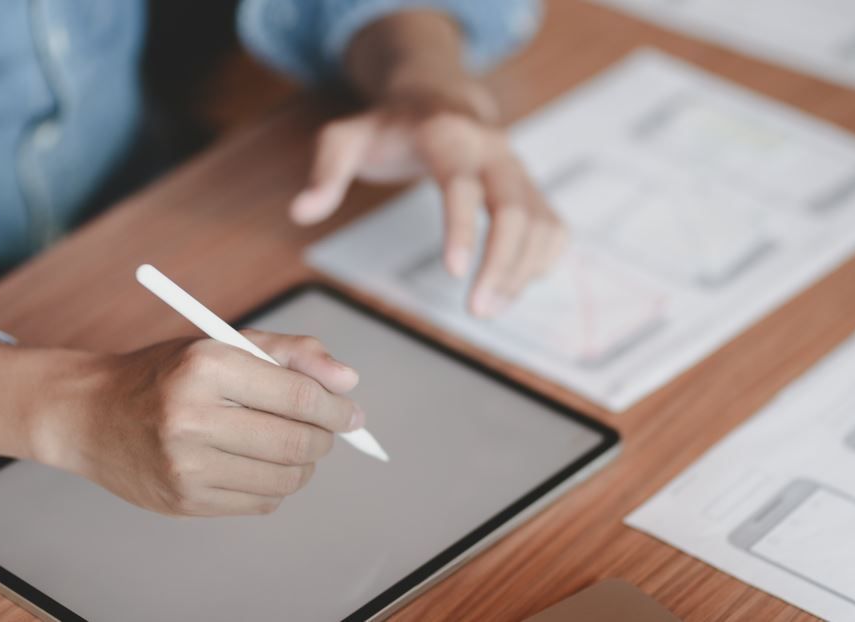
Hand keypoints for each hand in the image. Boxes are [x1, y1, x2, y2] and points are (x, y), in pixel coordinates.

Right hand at [44, 332, 362, 516]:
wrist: (88, 414)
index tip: (351, 413)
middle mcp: (192, 417)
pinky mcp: (183, 501)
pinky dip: (274, 487)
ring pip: (284, 479)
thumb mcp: (222, 344)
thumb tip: (347, 381)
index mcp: (206, 366)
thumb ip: (290, 354)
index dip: (337, 408)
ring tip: (291, 447)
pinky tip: (258, 466)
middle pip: (295, 442)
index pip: (298, 395)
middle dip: (325, 439)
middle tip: (326, 431)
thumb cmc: (165, 374)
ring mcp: (185, 466)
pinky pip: (260, 503)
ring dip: (303, 465)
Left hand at [289, 88, 566, 317]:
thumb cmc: (391, 125)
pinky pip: (552, 228)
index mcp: (448, 136)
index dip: (461, 229)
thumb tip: (302, 211)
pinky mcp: (533, 187)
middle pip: (514, 210)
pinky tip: (515, 286)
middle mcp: (493, 150)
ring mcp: (519, 168)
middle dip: (502, 264)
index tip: (455, 274)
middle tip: (478, 311)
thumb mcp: (346, 137)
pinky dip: (541, 261)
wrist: (440, 96)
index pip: (462, 185)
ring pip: (539, 223)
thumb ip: (325, 172)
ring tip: (488, 309)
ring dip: (520, 272)